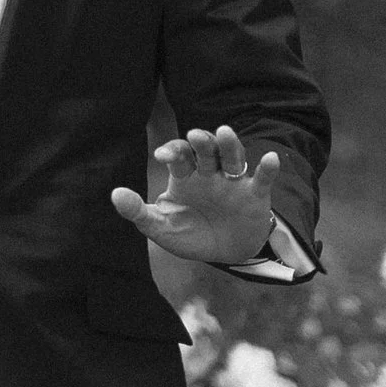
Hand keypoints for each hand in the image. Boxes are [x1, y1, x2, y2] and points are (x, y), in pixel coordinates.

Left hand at [113, 127, 279, 269]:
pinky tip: (270, 158)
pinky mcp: (255, 196)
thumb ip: (138, 212)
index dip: (173, 151)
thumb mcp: (161, 227)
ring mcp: (233, 182)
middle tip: (194, 136)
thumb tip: (115, 194)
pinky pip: (262, 178)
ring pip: (232, 157)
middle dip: (200, 142)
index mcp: (185, 176)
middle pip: (206, 150)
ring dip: (229, 145)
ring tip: (225, 132)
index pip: (179, 155)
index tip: (163, 156)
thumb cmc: (190, 234)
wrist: (223, 254)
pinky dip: (267, 168)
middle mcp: (209, 173)